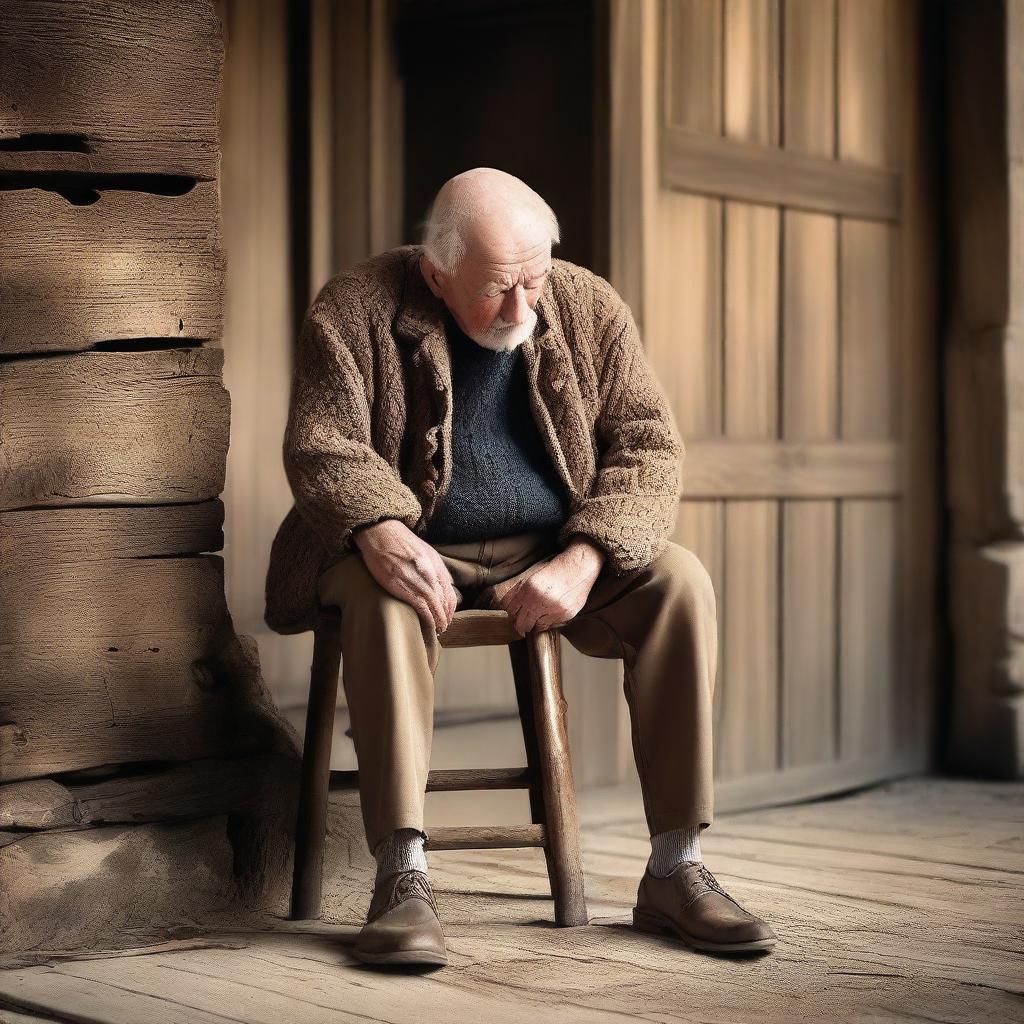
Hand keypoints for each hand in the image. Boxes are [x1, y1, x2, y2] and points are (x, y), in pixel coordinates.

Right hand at [353, 519, 460, 633]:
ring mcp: (417, 579)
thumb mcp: (425, 552)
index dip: (450, 609)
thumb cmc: (400, 542)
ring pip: (435, 606)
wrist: (381, 532)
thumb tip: (442, 584)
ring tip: (437, 629)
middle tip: (443, 627)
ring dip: (438, 621)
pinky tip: (429, 625)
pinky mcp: (402, 585)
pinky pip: (421, 606)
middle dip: (445, 617)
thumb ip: (434, 569)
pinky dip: (428, 618)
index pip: (450, 594)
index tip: (447, 617)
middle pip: (444, 602)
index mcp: (436, 565)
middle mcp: (430, 573)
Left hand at [496, 538, 604, 635]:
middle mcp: (540, 600)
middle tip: (522, 624)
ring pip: (536, 627)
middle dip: (520, 625)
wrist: (578, 568)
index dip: (511, 613)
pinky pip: (551, 625)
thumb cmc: (554, 571)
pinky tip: (552, 611)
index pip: (511, 610)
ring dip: (535, 624)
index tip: (514, 615)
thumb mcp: (531, 576)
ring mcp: (553, 609)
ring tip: (539, 616)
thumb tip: (507, 607)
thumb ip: (518, 591)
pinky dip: (549, 621)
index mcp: (528, 588)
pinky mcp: (565, 614)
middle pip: (522, 624)